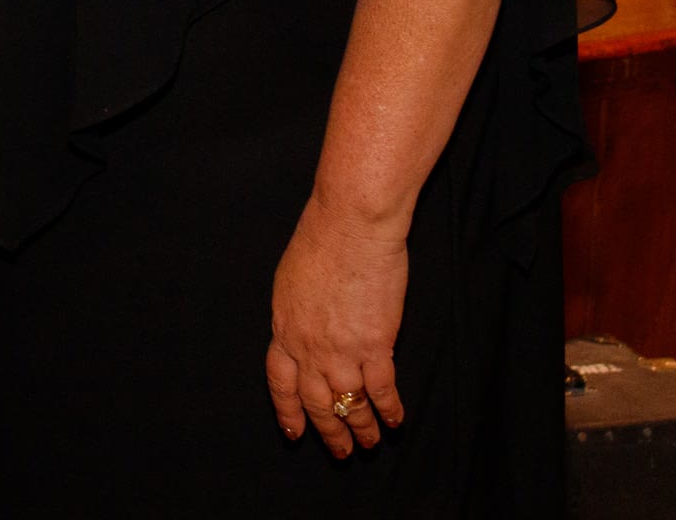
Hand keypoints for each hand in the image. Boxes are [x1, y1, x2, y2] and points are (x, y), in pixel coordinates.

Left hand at [265, 197, 407, 459]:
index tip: (294, 431)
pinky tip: (396, 421)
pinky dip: (389, 409)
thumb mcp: (292, 280)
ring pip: (349, 404)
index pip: (279, 381)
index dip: (288, 410)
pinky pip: (382, 390)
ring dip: (362, 428)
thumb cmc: (322, 239)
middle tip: (341, 451)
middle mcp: (308, 346)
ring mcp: (340, 349)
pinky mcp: (375, 345)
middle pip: (315, 401)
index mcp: (284, 326)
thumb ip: (297, 313)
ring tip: (370, 443)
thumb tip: (304, 329)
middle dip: (328, 431)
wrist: (350, 224)